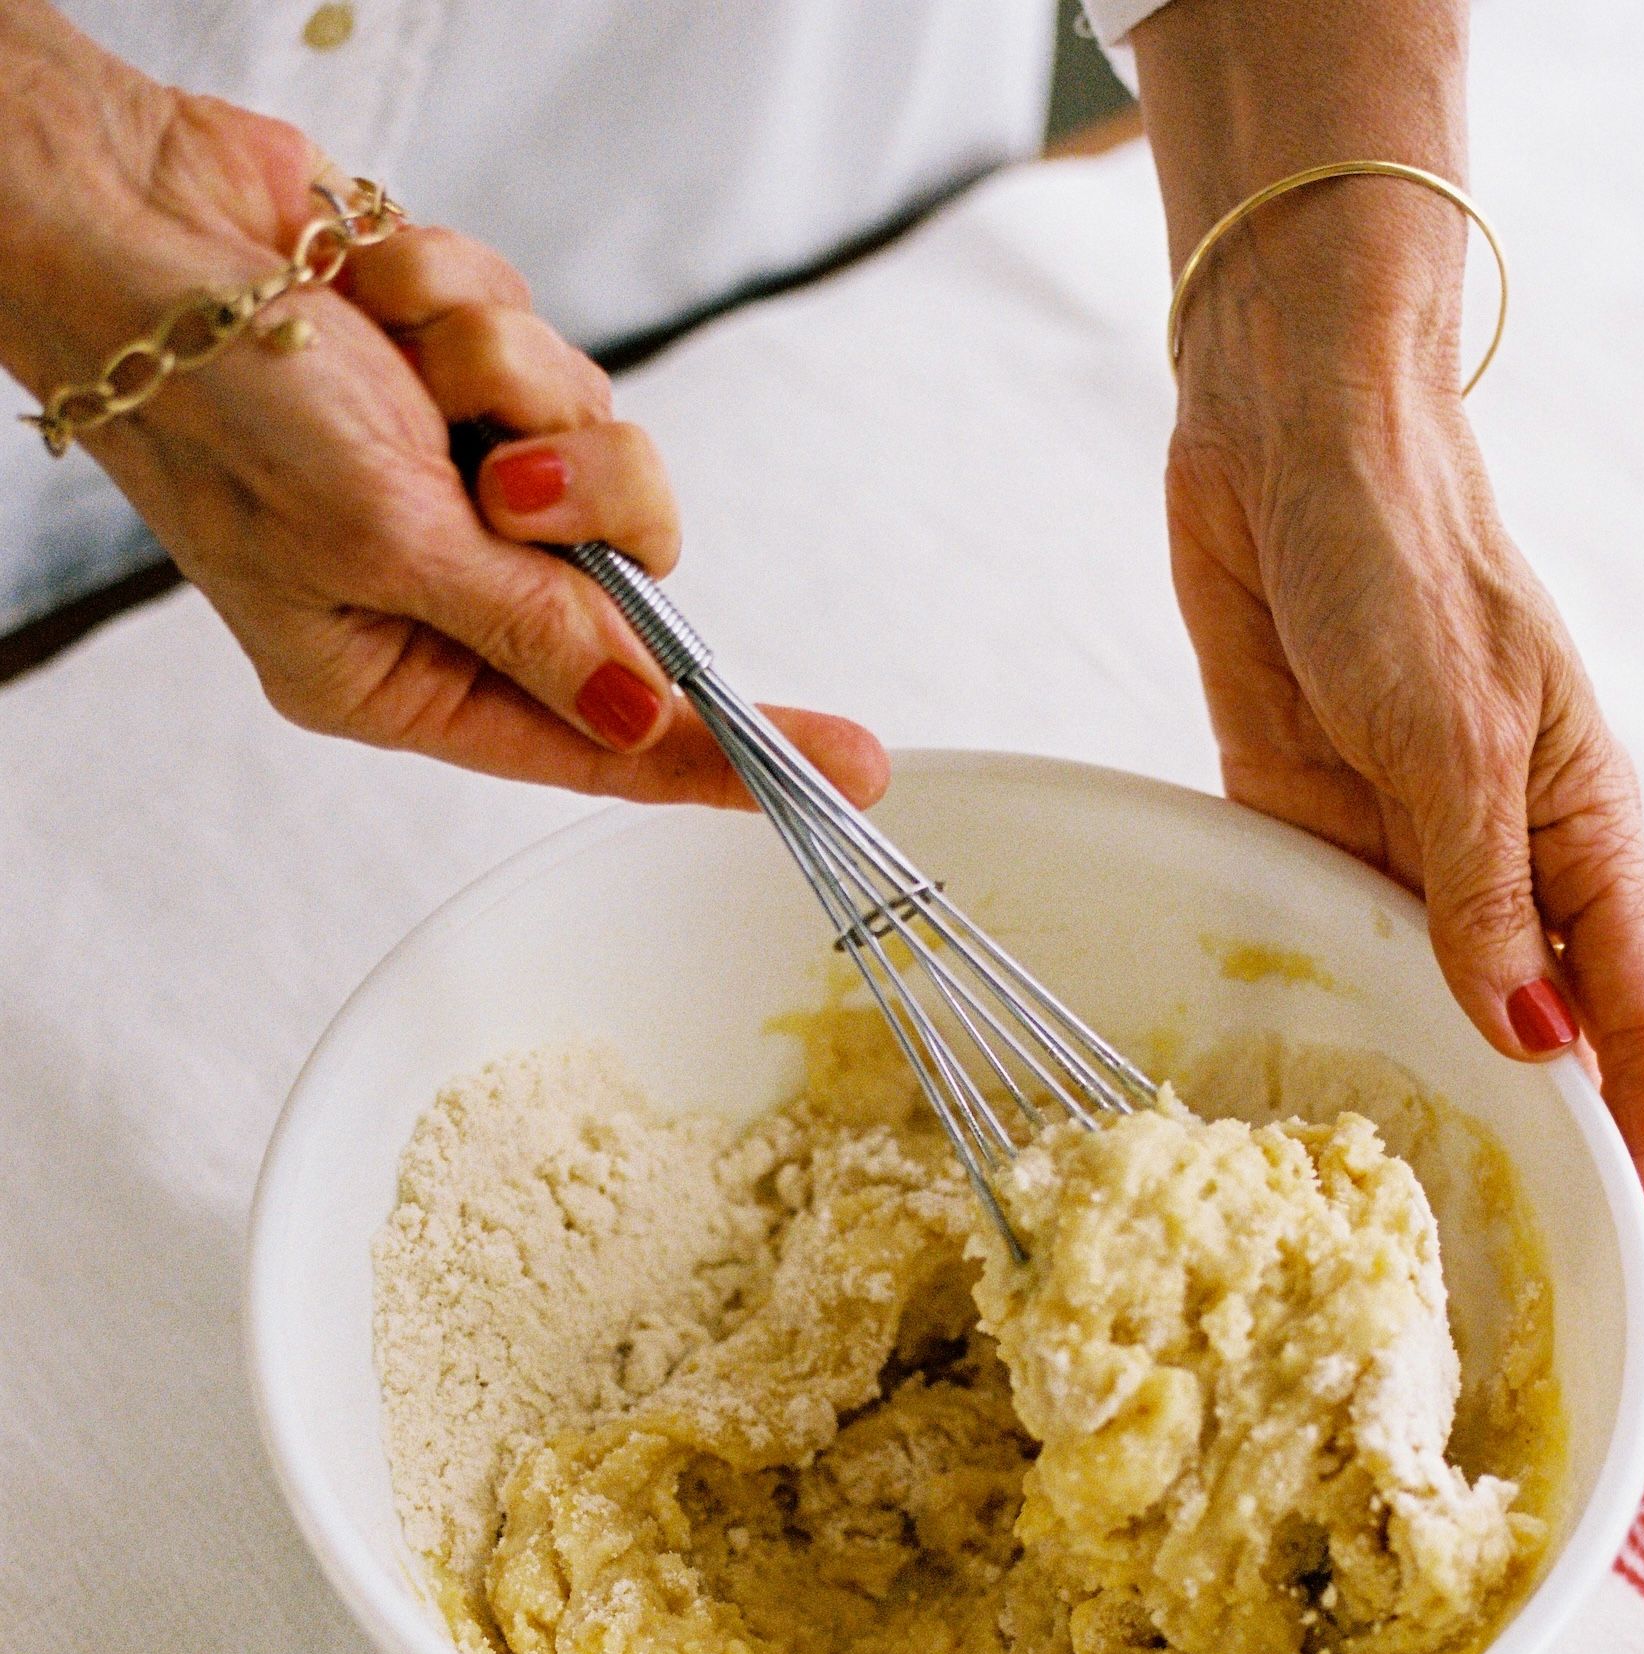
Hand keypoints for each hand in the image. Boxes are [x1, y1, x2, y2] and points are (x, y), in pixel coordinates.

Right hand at [0, 17, 885, 808]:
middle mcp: (438, 589)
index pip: (594, 740)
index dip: (721, 757)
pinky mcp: (463, 378)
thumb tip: (642, 716)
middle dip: (590, 505)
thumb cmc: (216, 404)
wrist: (130, 223)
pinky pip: (548, 349)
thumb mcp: (383, 543)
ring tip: (413, 355)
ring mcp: (454, 478)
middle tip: (507, 471)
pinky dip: (472, 308)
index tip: (844, 770)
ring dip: (519, 385)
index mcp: (398, 674)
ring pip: (603, 452)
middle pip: (626, 583)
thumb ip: (531, 631)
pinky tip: (378, 294)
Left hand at [1165, 361, 1643, 1281]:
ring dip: (1411, 1108)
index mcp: (1579, 840)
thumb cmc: (1409, 552)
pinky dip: (1307, 1024)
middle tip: (1503, 1287)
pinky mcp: (1300, 836)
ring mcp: (1397, 861)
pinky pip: (1312, 952)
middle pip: (1533, 1048)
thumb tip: (1531, 1045)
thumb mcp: (1457, 732)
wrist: (1290, 441)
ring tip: (1384, 1238)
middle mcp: (1496, 870)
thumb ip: (1480, 896)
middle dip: (1528, 1159)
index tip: (1643, 1259)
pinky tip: (1287, 1109)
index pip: (1634, 1031)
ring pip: (1419, 1015)